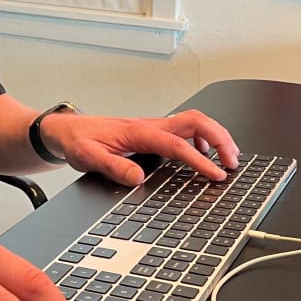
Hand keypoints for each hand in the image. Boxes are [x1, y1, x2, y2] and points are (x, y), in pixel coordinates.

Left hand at [41, 108, 238, 185]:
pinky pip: (185, 129)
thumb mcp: (88, 157)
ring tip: (229, 158)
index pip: (177, 144)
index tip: (215, 174)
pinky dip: (203, 138)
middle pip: (195, 122)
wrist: (67, 130)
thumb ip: (112, 167)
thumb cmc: (78, 141)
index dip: (199, 160)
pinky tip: (205, 153)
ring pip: (194, 122)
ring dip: (216, 136)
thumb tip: (137, 178)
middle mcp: (150, 125)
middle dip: (220, 138)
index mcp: (138, 132)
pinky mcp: (153, 131)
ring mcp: (153, 126)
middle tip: (233, 162)